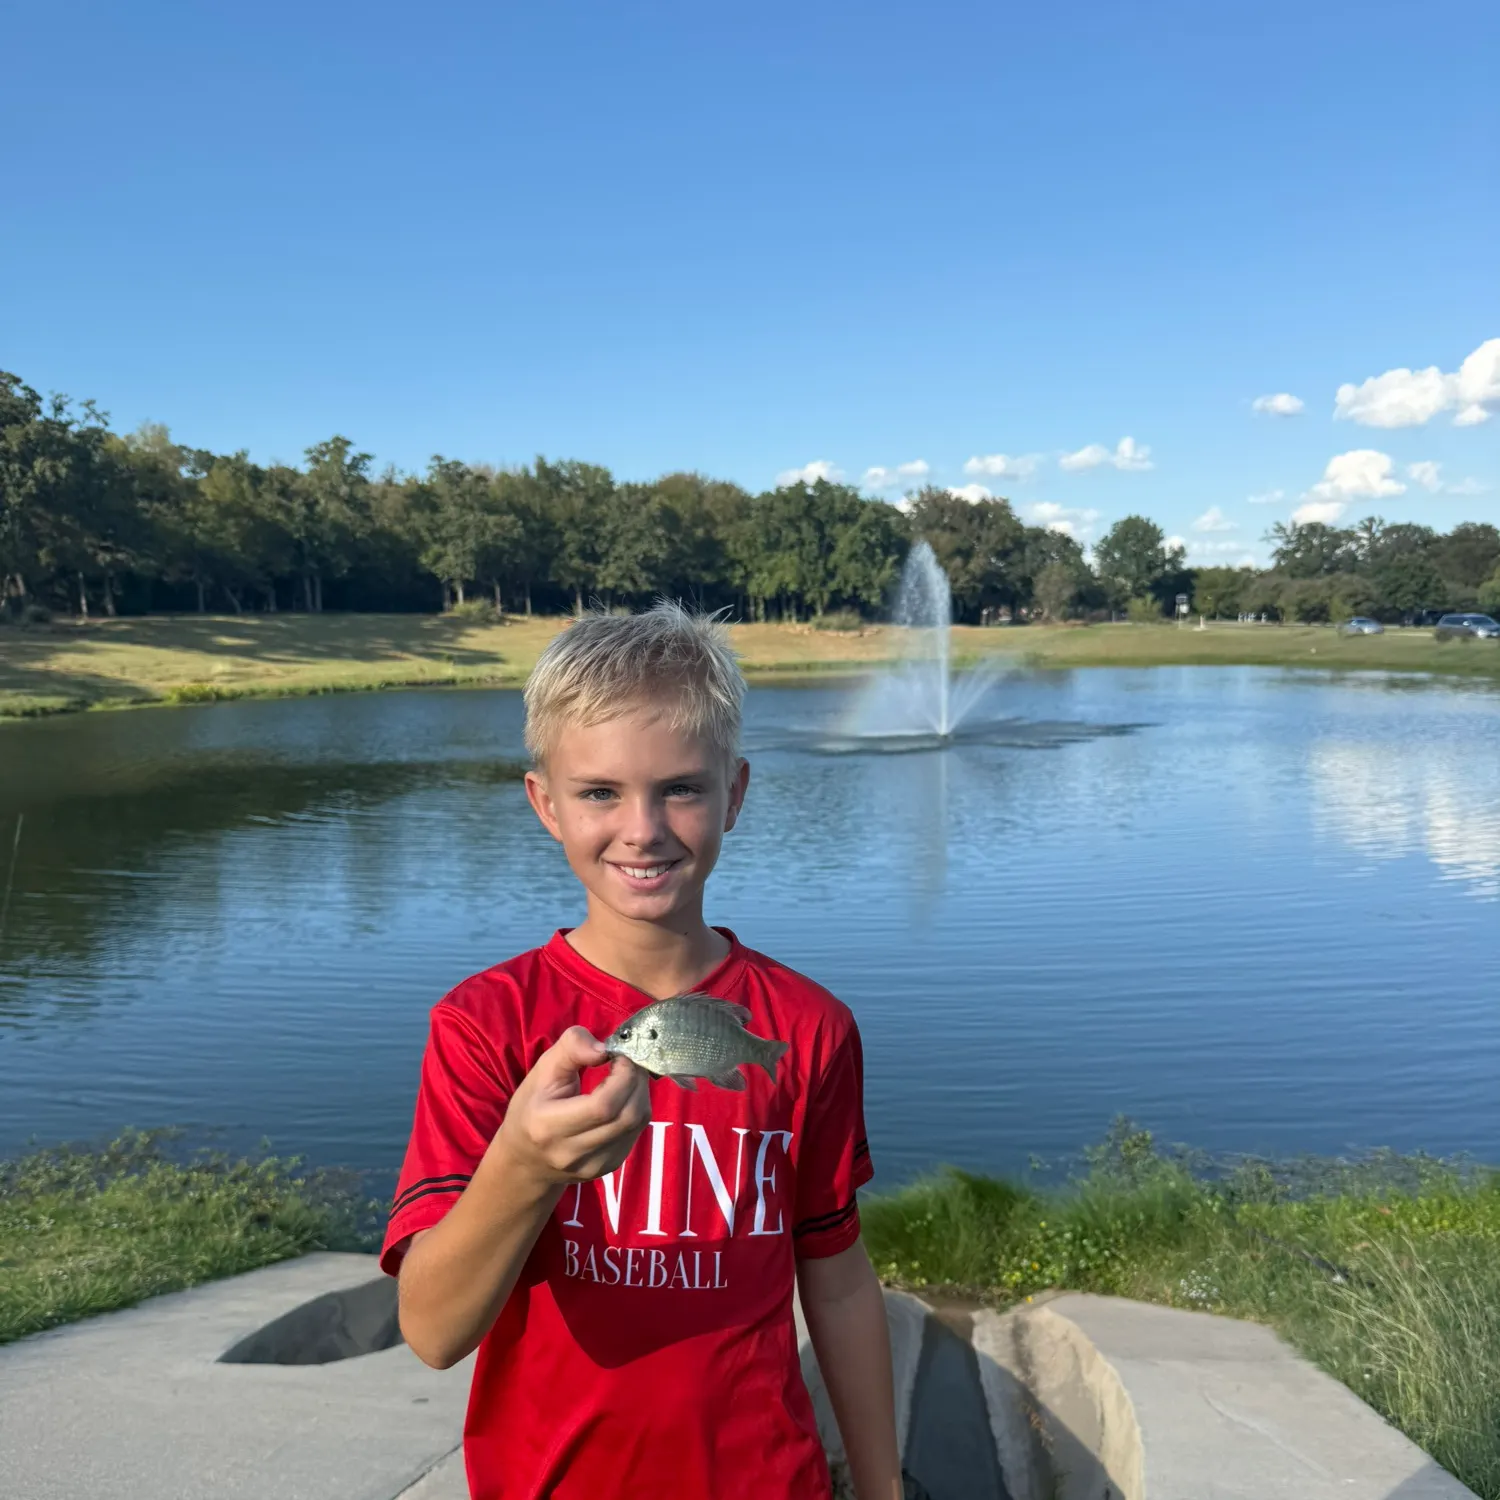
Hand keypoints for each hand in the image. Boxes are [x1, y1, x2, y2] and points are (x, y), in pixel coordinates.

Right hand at [492, 1026, 651, 1188]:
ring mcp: (593, 1165)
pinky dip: (637, 1107)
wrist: (526, 1159)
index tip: (619, 1055)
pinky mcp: (608, 1168)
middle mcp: (571, 1153)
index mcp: (548, 1127)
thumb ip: (571, 1048)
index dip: (622, 1076)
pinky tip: (624, 1097)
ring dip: (641, 1092)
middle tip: (629, 1060)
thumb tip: (604, 1049)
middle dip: (636, 1080)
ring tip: (627, 1076)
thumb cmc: (532, 1108)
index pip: (603, 1106)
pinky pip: (636, 1132)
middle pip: (627, 1116)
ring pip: (637, 1124)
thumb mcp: (542, 1070)